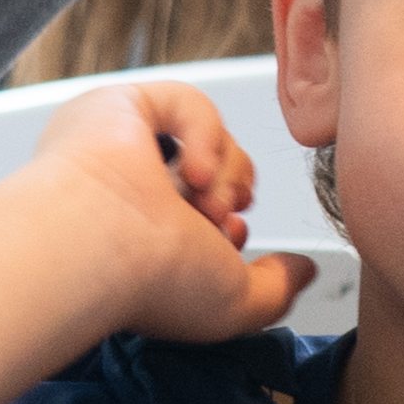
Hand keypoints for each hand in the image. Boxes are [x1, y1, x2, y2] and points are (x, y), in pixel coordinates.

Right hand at [35, 82, 309, 342]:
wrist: (100, 249)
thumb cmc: (151, 283)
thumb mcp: (233, 303)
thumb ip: (276, 288)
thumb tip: (303, 271)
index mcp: (140, 236)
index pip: (202, 210)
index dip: (231, 219)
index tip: (231, 238)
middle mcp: (126, 192)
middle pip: (211, 169)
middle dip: (231, 191)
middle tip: (221, 220)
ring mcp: (119, 148)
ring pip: (205, 137)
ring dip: (222, 169)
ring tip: (206, 202)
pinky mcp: (115, 107)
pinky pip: (185, 101)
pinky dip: (204, 132)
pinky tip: (192, 170)